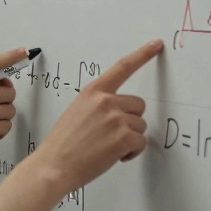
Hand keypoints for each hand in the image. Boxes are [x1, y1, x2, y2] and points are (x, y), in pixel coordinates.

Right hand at [31, 39, 162, 193]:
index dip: (142, 54)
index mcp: (93, 92)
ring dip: (130, 138)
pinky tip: (114, 156)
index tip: (157, 44)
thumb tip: (118, 112)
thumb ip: (98, 105)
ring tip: (108, 148)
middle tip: (112, 135)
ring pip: (140, 126)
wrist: (53, 166)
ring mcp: (116, 118)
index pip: (122, 67)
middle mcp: (106, 101)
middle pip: (138, 105)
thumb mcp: (76, 112)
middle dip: (130, 121)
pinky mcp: (124, 137)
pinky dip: (132, 152)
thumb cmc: (61, 144)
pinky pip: (141, 142)